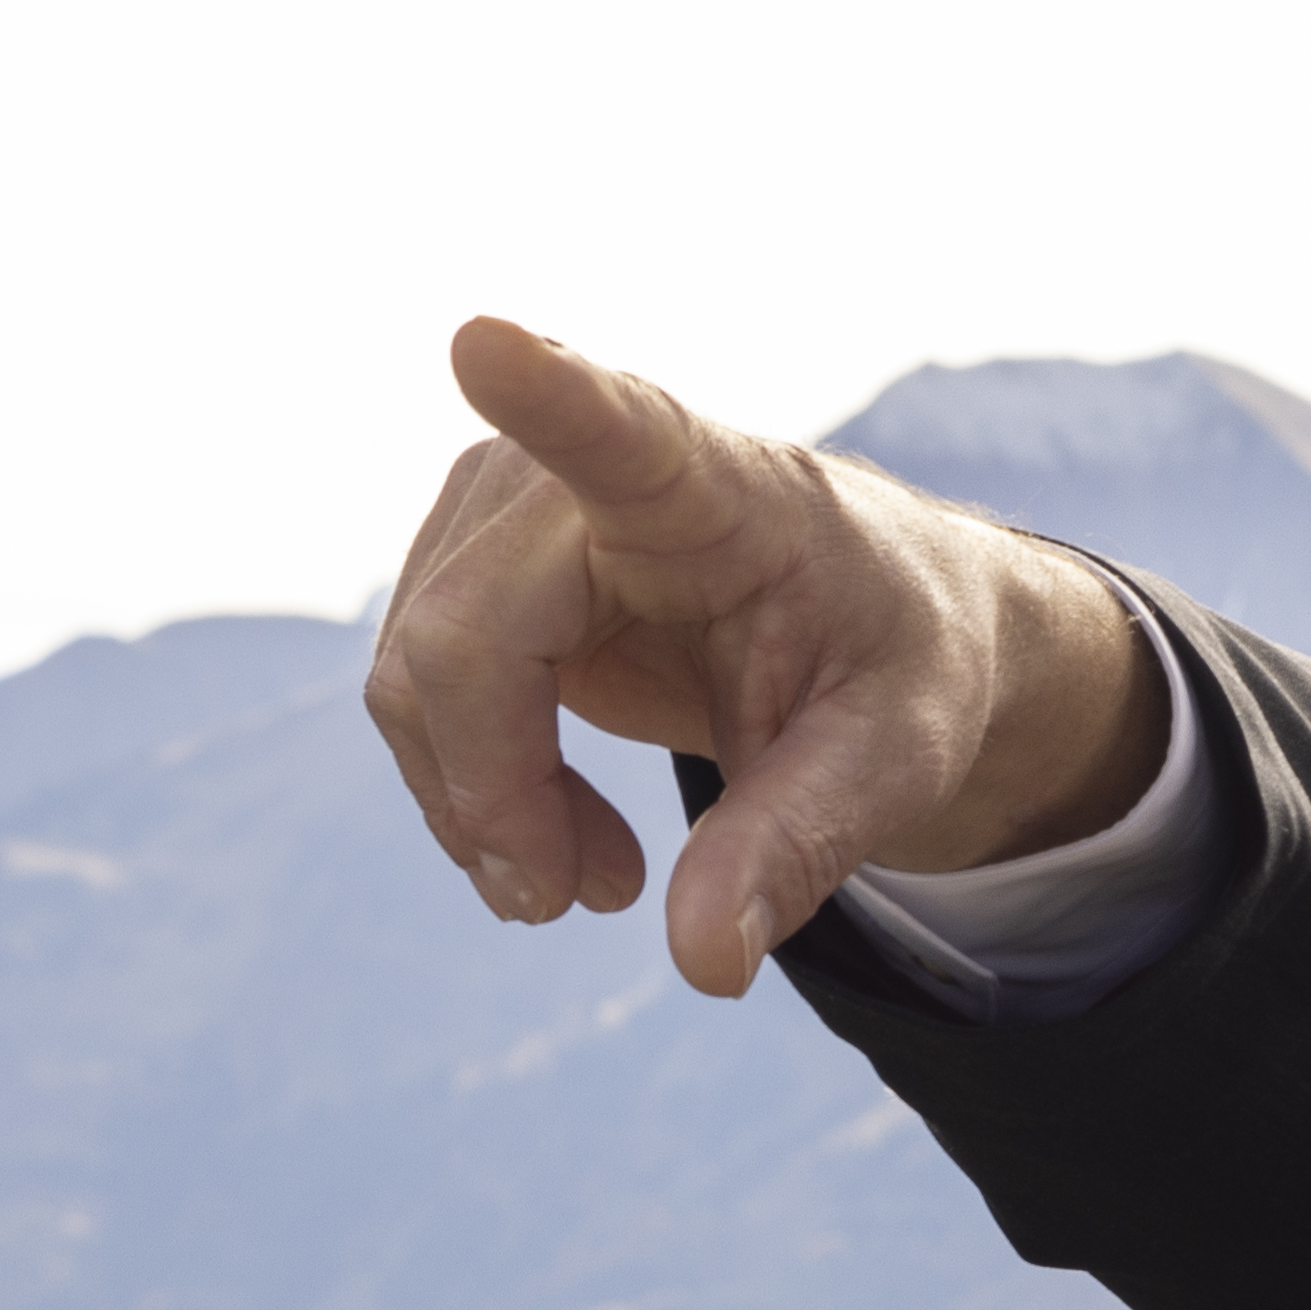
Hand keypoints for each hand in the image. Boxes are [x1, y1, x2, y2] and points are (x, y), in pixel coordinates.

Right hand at [359, 316, 1171, 993]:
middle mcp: (583, 474)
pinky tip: (563, 840)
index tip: (486, 345)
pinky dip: (477, 793)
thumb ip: (801, 846)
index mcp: (719, 485)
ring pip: (416, 678)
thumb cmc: (893, 662)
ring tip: (607, 882)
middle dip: (495, 797)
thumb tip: (706, 964)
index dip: (548, 395)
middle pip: (459, 640)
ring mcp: (505, 509)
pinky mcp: (471, 563)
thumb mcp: (894, 760)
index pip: (621, 427)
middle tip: (588, 904)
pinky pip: (419, 695)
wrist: (867, 625)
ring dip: (485, 810)